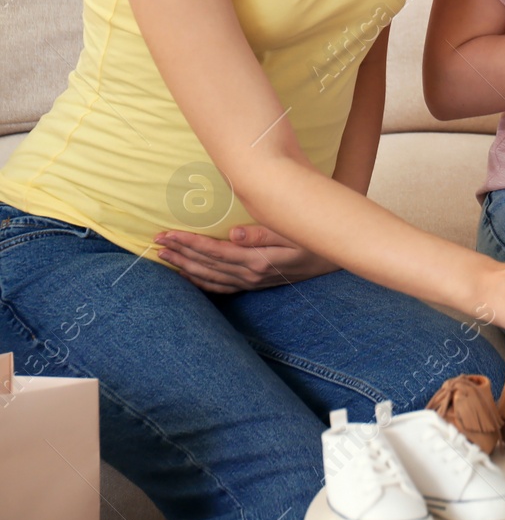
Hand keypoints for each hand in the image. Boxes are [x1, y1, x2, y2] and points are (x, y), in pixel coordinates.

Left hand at [155, 224, 338, 292]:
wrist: (334, 259)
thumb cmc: (315, 240)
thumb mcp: (294, 233)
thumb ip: (263, 233)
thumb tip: (233, 233)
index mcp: (257, 260)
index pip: (213, 251)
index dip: (188, 243)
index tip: (167, 233)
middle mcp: (250, 275)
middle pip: (205, 264)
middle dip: (179, 252)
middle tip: (155, 242)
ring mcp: (251, 282)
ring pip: (208, 277)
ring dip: (184, 266)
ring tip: (163, 256)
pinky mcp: (254, 283)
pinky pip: (220, 287)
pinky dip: (200, 282)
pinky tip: (186, 276)